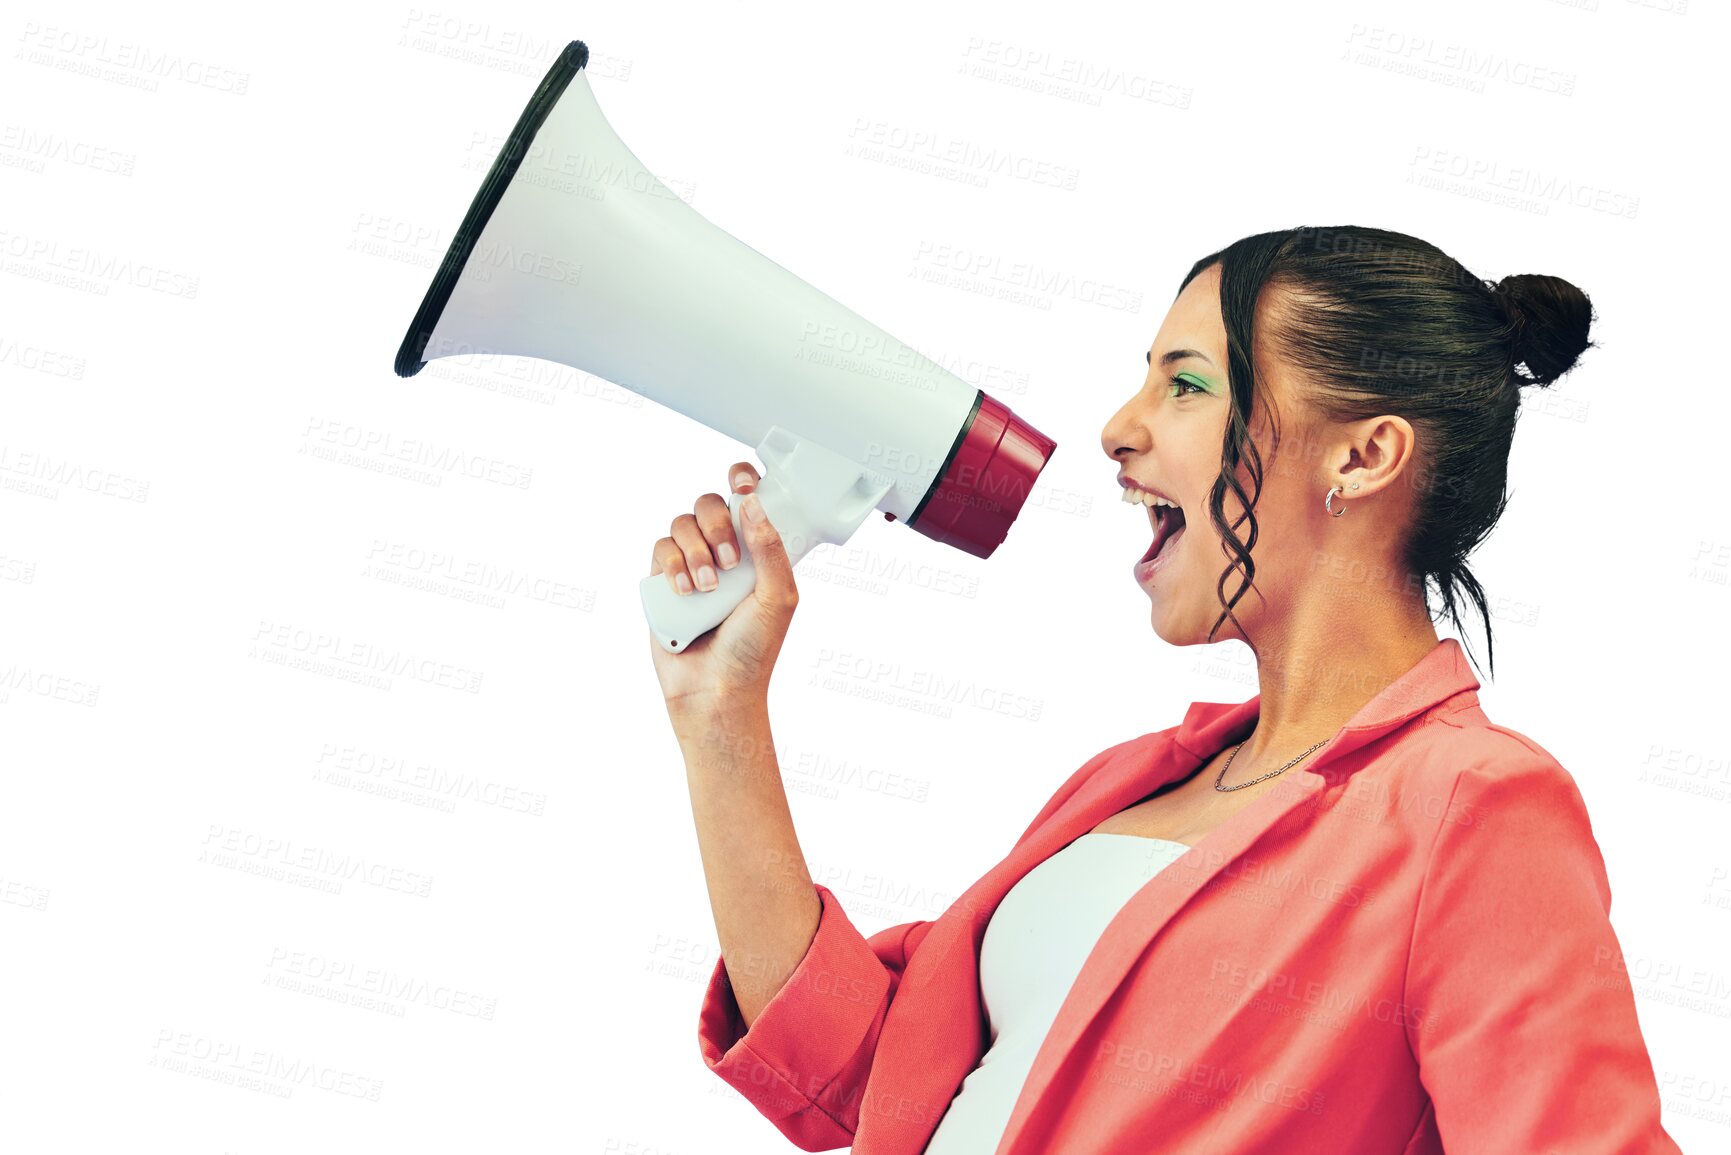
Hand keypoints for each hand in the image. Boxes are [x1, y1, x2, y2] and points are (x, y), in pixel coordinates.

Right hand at [647, 462, 799, 715]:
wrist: (714, 691)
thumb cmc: (752, 651)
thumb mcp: (779, 598)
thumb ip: (770, 548)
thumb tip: (752, 503)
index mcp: (757, 550)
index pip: (748, 500)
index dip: (744, 480)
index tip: (743, 481)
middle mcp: (724, 551)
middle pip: (710, 503)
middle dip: (718, 526)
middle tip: (730, 563)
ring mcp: (691, 564)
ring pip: (682, 524)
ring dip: (695, 552)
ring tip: (707, 589)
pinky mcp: (663, 581)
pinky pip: (660, 548)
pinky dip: (672, 565)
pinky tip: (685, 592)